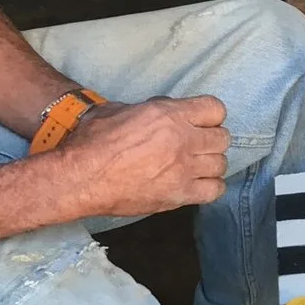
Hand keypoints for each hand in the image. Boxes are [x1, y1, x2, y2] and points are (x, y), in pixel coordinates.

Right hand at [57, 94, 230, 217]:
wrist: (81, 178)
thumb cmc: (92, 142)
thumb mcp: (119, 110)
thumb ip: (149, 110)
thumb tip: (160, 112)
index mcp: (169, 115)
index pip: (215, 109)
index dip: (209, 115)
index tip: (200, 122)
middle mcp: (183, 140)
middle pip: (222, 138)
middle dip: (211, 140)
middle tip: (196, 145)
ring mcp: (184, 170)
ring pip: (221, 164)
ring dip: (210, 163)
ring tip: (195, 166)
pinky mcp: (180, 195)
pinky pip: (214, 190)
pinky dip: (210, 187)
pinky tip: (197, 184)